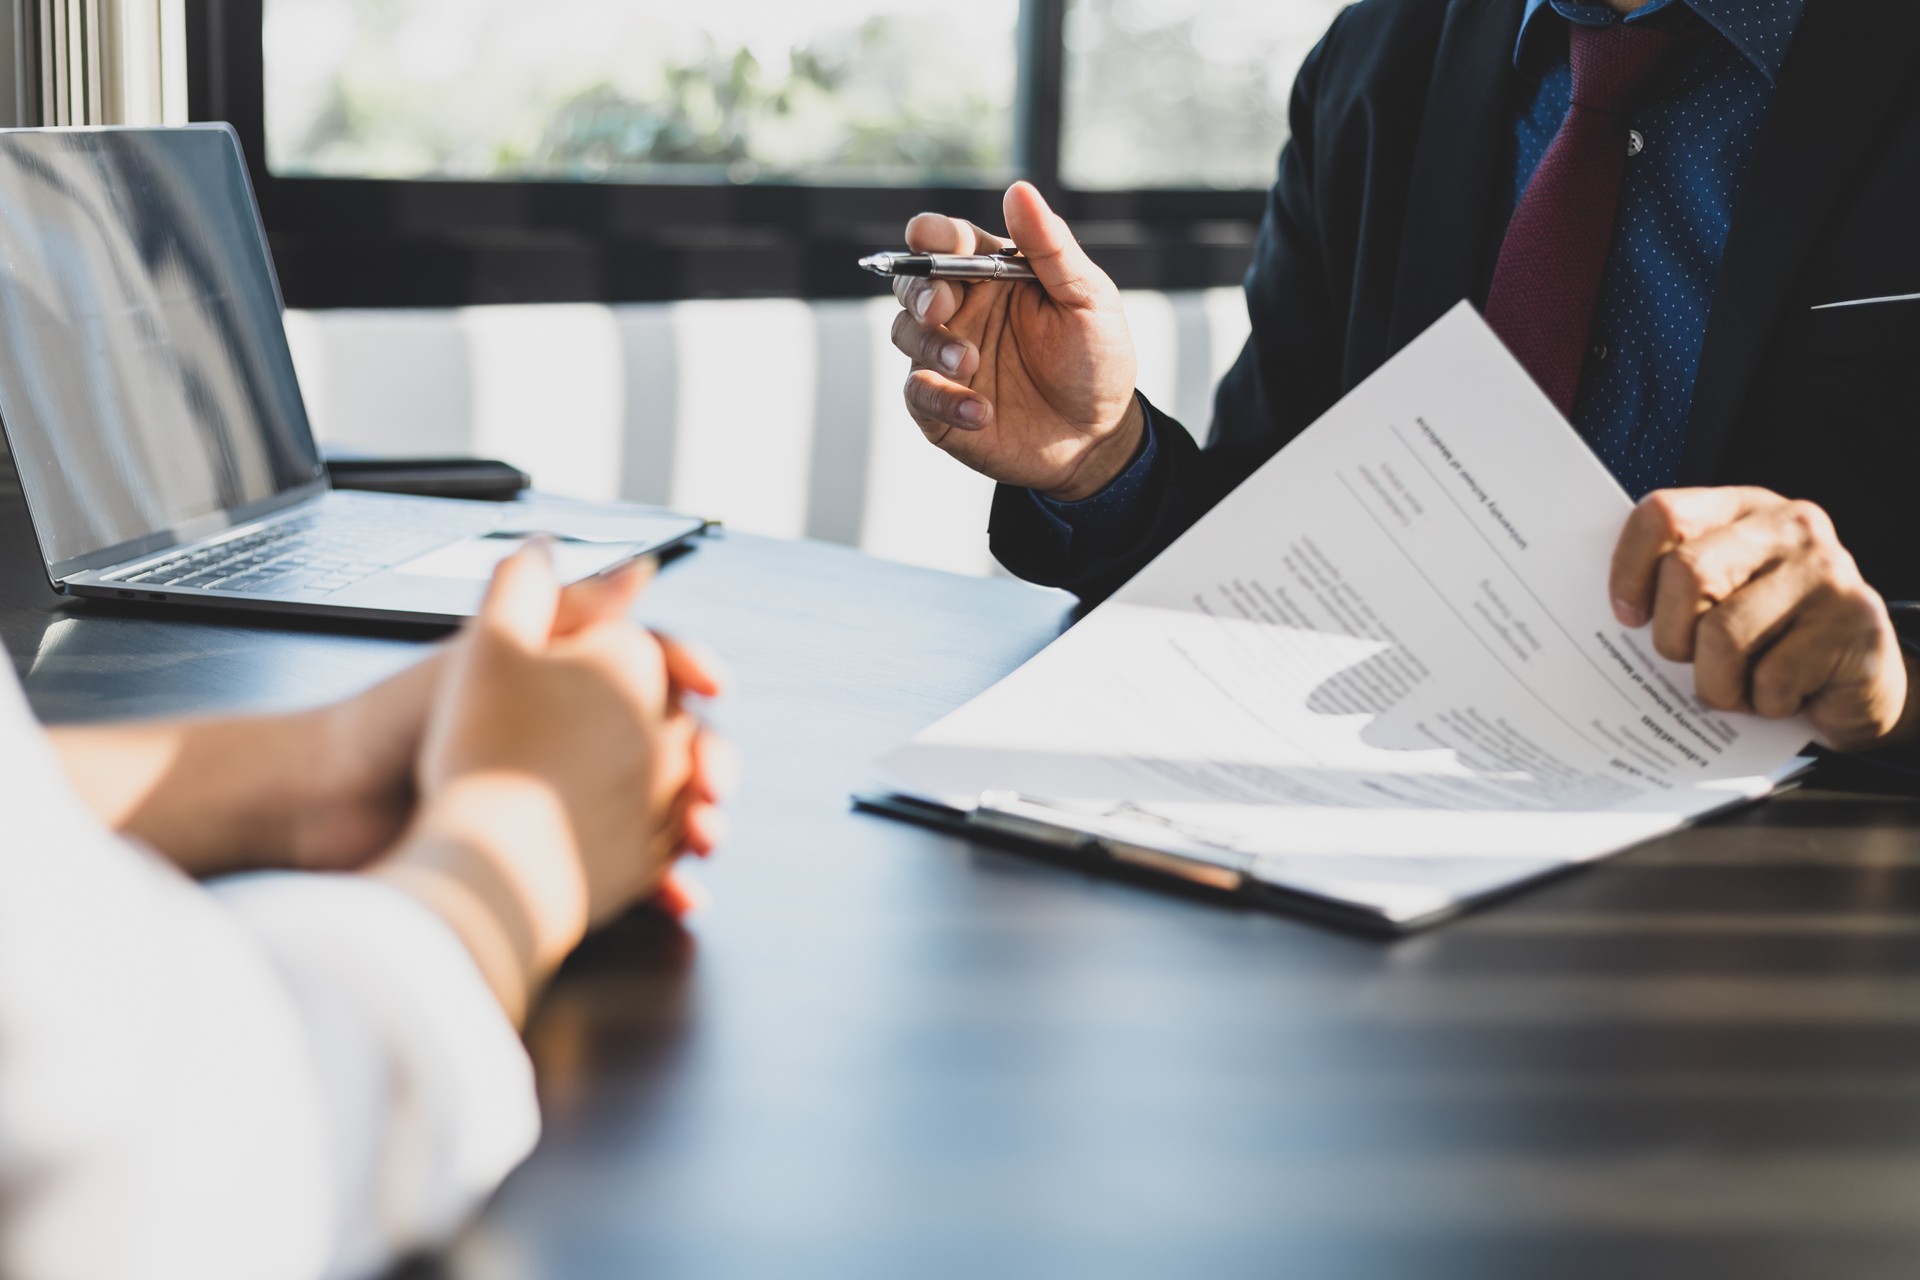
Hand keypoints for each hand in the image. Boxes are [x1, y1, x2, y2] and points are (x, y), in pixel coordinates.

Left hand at [378, 546, 719, 1020]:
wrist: (329, 807)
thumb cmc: (395, 721)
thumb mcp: (490, 652)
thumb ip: (561, 607)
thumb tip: (641, 566)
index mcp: (560, 682)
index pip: (650, 666)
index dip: (688, 673)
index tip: (714, 686)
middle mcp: (570, 739)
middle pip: (669, 743)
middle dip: (707, 760)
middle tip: (712, 781)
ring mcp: (566, 801)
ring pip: (660, 810)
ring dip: (695, 822)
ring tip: (704, 836)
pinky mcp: (555, 862)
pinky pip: (627, 873)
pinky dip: (661, 881)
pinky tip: (678, 891)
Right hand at [890, 181, 1144, 500]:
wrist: (1098, 437)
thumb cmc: (1095, 360)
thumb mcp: (1088, 299)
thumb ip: (1051, 246)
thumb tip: (1020, 190)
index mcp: (992, 273)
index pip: (947, 240)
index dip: (933, 234)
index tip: (934, 240)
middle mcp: (963, 310)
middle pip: (912, 282)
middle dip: (918, 290)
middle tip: (942, 309)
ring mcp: (946, 357)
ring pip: (905, 333)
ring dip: (932, 345)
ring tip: (970, 364)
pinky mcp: (940, 405)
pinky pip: (917, 393)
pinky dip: (942, 399)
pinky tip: (980, 411)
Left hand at [1609, 487, 1919, 750]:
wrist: (1858, 681)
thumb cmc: (1767, 639)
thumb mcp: (1718, 598)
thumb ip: (1672, 588)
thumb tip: (1597, 614)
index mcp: (1742, 509)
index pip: (1663, 515)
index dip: (1629, 570)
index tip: (1627, 616)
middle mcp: (1789, 527)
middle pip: (1688, 573)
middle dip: (1672, 637)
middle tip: (1688, 661)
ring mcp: (1827, 571)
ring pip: (1722, 635)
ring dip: (1716, 684)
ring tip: (1735, 687)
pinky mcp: (1855, 621)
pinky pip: (1770, 679)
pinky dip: (1762, 704)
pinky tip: (1780, 697)